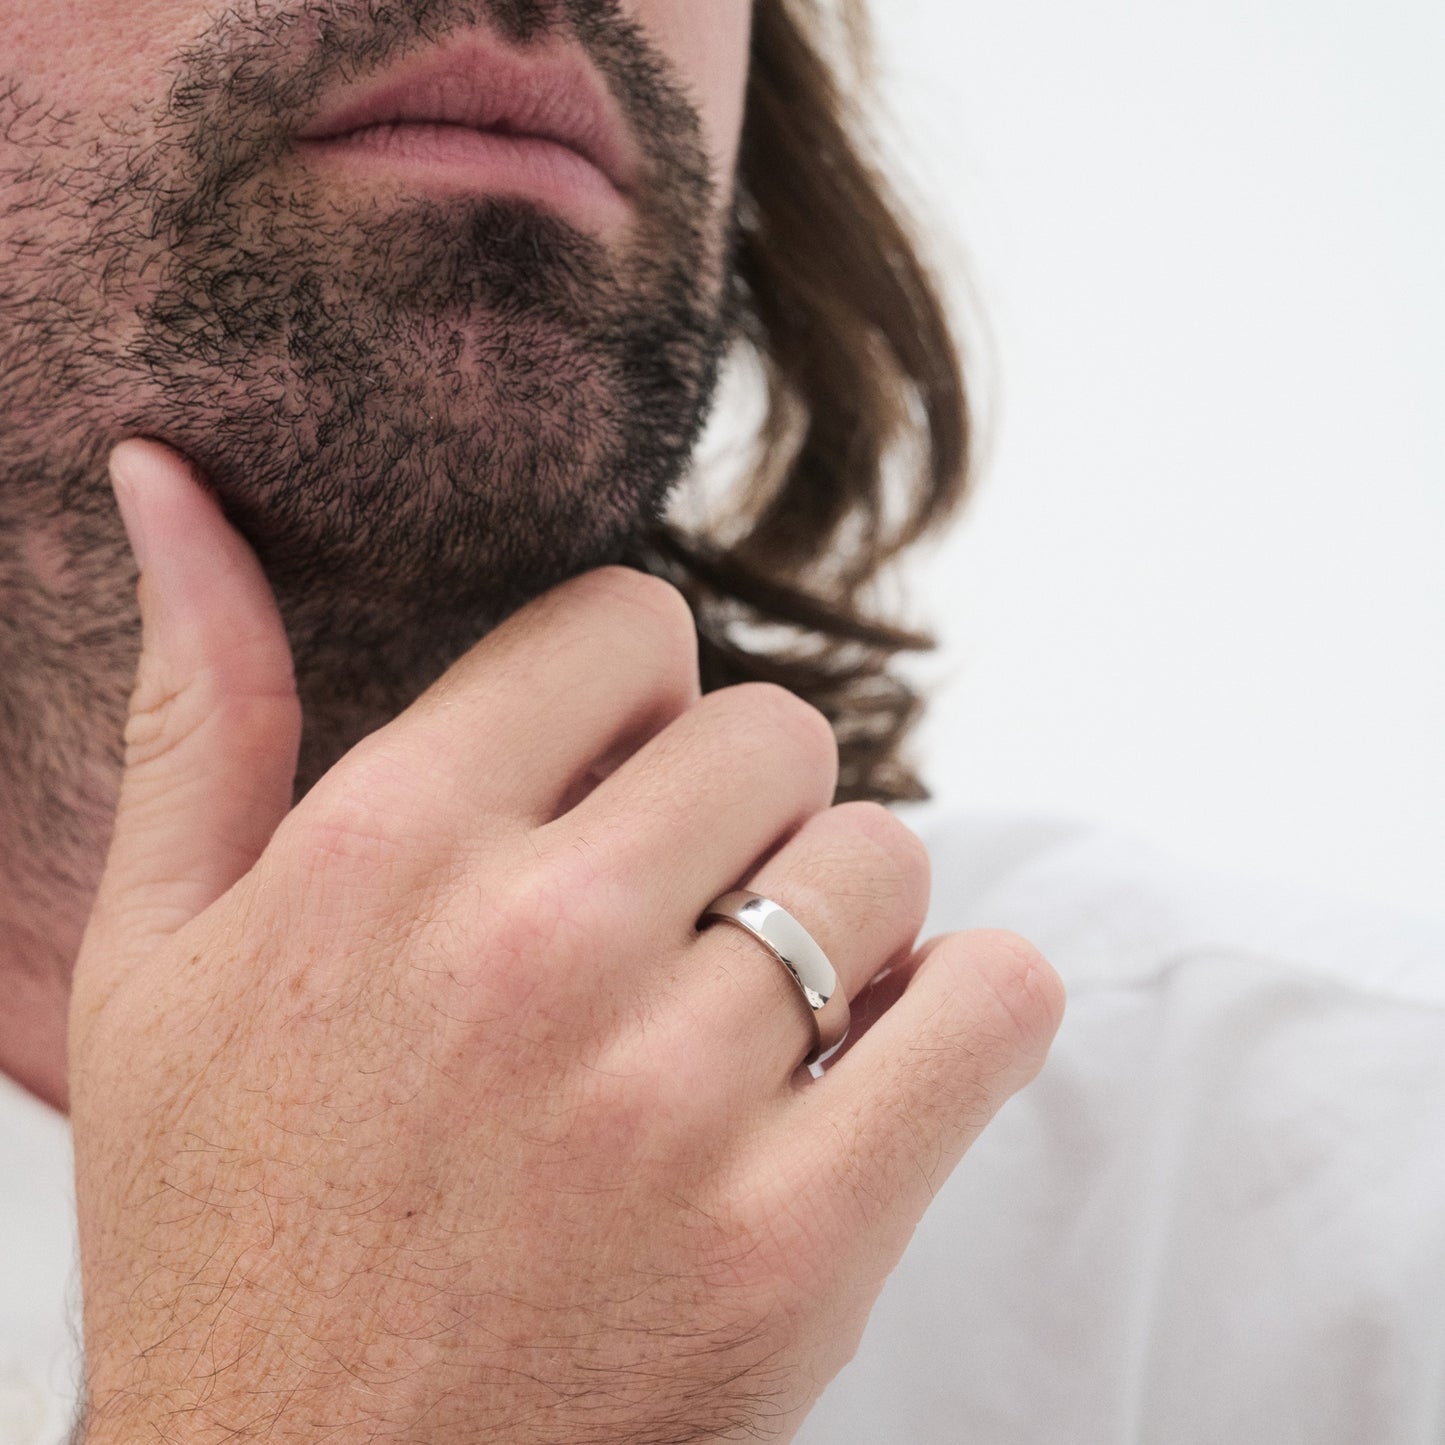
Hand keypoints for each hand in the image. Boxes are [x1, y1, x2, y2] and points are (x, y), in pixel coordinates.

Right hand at [68, 438, 1064, 1443]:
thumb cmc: (228, 1232)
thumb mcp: (156, 960)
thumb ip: (196, 711)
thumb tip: (170, 488)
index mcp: (380, 853)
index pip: (625, 627)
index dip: (642, 695)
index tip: (623, 779)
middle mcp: (528, 953)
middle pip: (775, 734)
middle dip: (746, 810)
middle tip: (687, 915)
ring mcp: (669, 1102)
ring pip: (885, 860)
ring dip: (846, 920)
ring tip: (760, 1013)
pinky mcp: (791, 1248)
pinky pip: (992, 1004)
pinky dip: (974, 1005)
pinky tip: (888, 1053)